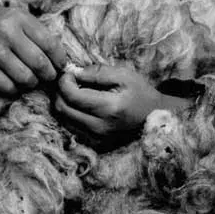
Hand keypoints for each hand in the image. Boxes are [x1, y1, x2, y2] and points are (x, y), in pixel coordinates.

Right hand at [0, 0, 66, 93]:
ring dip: (31, 83)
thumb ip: (40, 35)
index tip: (60, 66)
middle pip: (39, 63)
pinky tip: (14, 83)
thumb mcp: (19, 20)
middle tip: (47, 77)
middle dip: (48, 75)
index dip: (59, 60)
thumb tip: (61, 62)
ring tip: (31, 80)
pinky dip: (14, 89)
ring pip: (24, 77)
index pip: (49, 44)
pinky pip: (6, 86)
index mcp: (19, 18)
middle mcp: (5, 31)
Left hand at [55, 63, 190, 142]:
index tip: (70, 72)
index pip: (71, 95)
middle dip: (60, 90)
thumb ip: (97, 72)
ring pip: (63, 118)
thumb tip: (73, 72)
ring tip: (75, 90)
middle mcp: (99, 126)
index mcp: (108, 108)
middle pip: (62, 108)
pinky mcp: (94, 141)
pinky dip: (70, 112)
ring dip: (63, 101)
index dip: (64, 80)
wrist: (154, 117)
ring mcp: (96, 136)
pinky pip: (70, 125)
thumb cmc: (140, 92)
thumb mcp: (124, 75)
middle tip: (70, 79)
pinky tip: (80, 103)